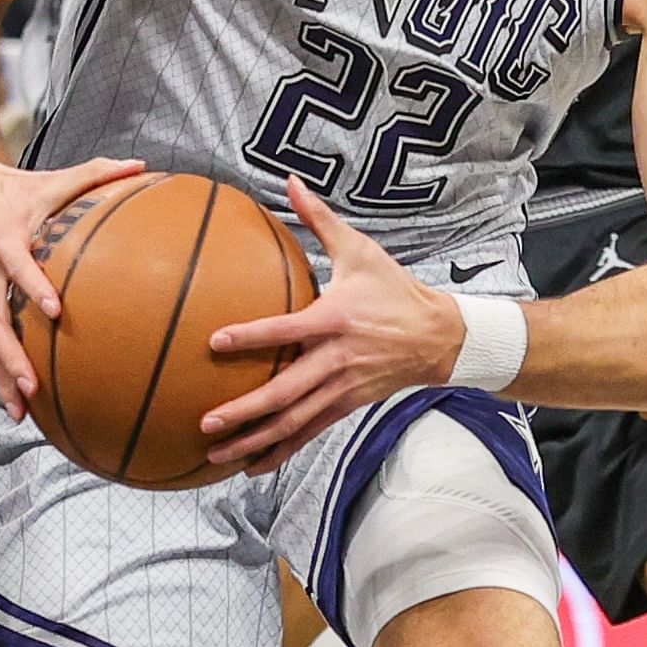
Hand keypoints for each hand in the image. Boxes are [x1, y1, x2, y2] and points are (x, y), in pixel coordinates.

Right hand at [0, 148, 145, 424]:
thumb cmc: (5, 185)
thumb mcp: (47, 177)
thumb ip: (93, 174)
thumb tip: (142, 164)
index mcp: (4, 238)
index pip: (18, 265)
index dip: (33, 286)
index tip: (55, 311)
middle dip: (11, 355)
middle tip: (34, 385)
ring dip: (1, 374)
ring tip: (21, 409)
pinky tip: (13, 398)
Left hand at [197, 182, 460, 472]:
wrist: (440, 336)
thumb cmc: (394, 289)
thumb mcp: (359, 250)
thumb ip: (319, 219)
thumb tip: (289, 180)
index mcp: (335, 319)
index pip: (287, 330)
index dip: (252, 337)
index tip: (215, 343)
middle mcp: (336, 360)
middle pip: (285, 391)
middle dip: (245, 410)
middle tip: (206, 421)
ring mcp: (341, 388)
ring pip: (293, 422)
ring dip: (255, 439)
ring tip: (216, 453)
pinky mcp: (346, 406)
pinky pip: (308, 433)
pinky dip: (279, 451)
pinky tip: (249, 465)